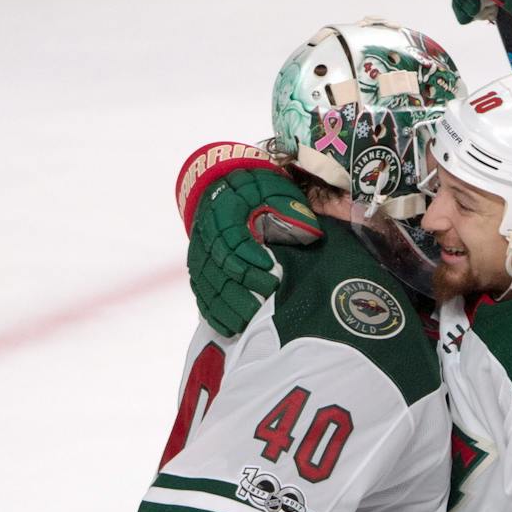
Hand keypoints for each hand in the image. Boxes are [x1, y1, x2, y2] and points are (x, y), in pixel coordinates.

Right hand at [175, 143, 320, 337]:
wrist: (224, 184)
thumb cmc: (257, 189)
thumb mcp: (274, 189)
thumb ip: (289, 209)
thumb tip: (313, 233)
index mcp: (224, 212)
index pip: (232, 240)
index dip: (249, 256)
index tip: (272, 268)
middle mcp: (206, 234)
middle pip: (220, 268)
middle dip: (243, 288)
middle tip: (266, 303)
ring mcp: (200, 253)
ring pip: (208, 285)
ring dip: (228, 306)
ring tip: (250, 321)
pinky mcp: (199, 269)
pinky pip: (201, 294)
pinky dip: (214, 313)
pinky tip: (230, 327)